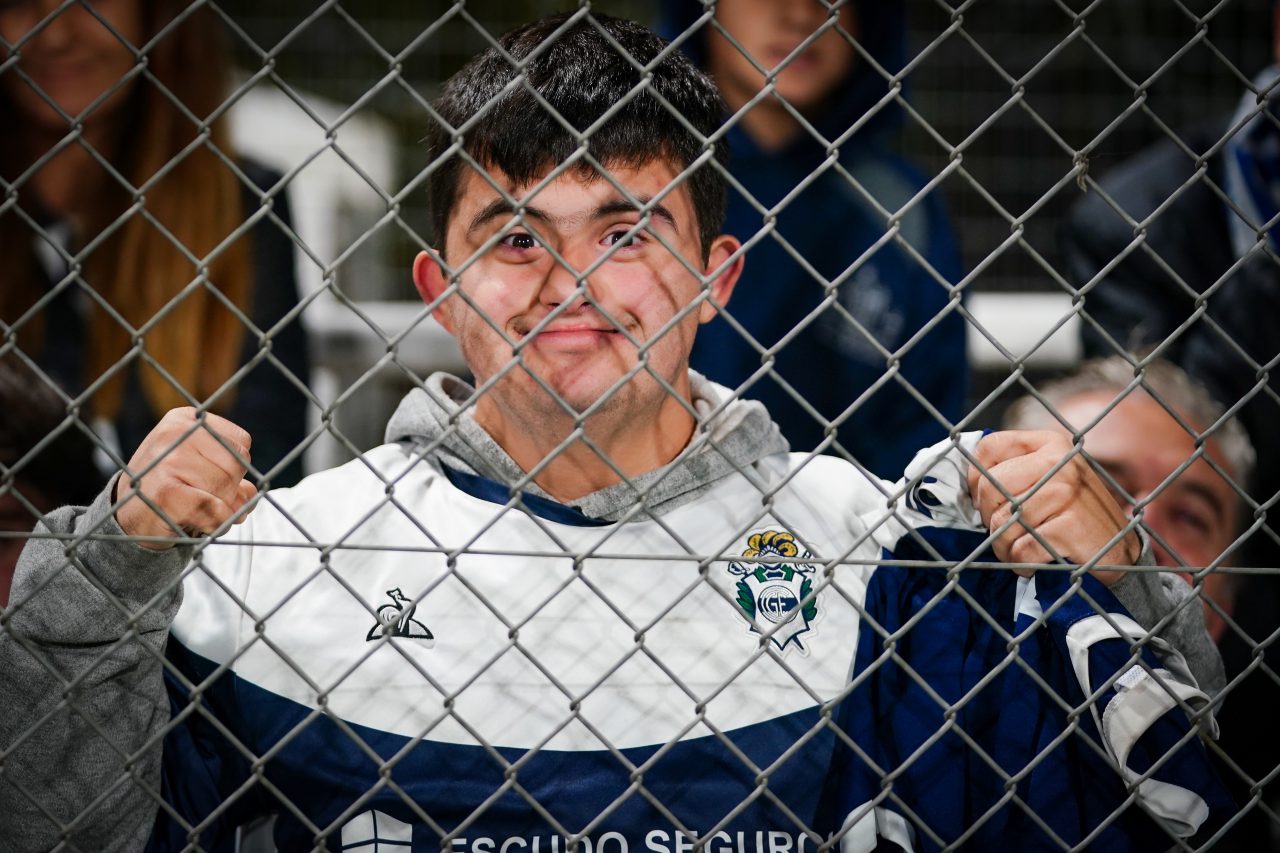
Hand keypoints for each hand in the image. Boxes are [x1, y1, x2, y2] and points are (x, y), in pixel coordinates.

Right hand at [114, 408, 256, 549]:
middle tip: (202, 496)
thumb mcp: (199, 466)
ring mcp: (168, 462)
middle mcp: (174, 434)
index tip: (208, 474)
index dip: (235, 466)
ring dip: (222, 508)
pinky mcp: (166, 494)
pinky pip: (216, 510)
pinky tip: (196, 522)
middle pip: (237, 464)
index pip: (241, 441)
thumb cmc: (171, 486)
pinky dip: (215, 523)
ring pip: (228, 488)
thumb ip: (232, 473)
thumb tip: (249, 494)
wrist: (125, 515)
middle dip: (230, 488)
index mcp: (184, 419)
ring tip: (196, 508)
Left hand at [967, 430, 1138, 585]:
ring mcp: (1067, 493)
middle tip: (1006, 533)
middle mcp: (1060, 461)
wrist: (1121, 550)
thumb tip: (966, 481)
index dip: (976, 479)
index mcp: (1050, 444)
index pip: (988, 448)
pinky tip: (1036, 563)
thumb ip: (1013, 471)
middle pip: (990, 487)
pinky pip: (1021, 548)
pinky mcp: (1070, 526)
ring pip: (1003, 523)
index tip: (987, 501)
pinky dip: (1022, 563)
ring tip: (1021, 550)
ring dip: (1004, 547)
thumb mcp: (1048, 479)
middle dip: (989, 519)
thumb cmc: (1073, 515)